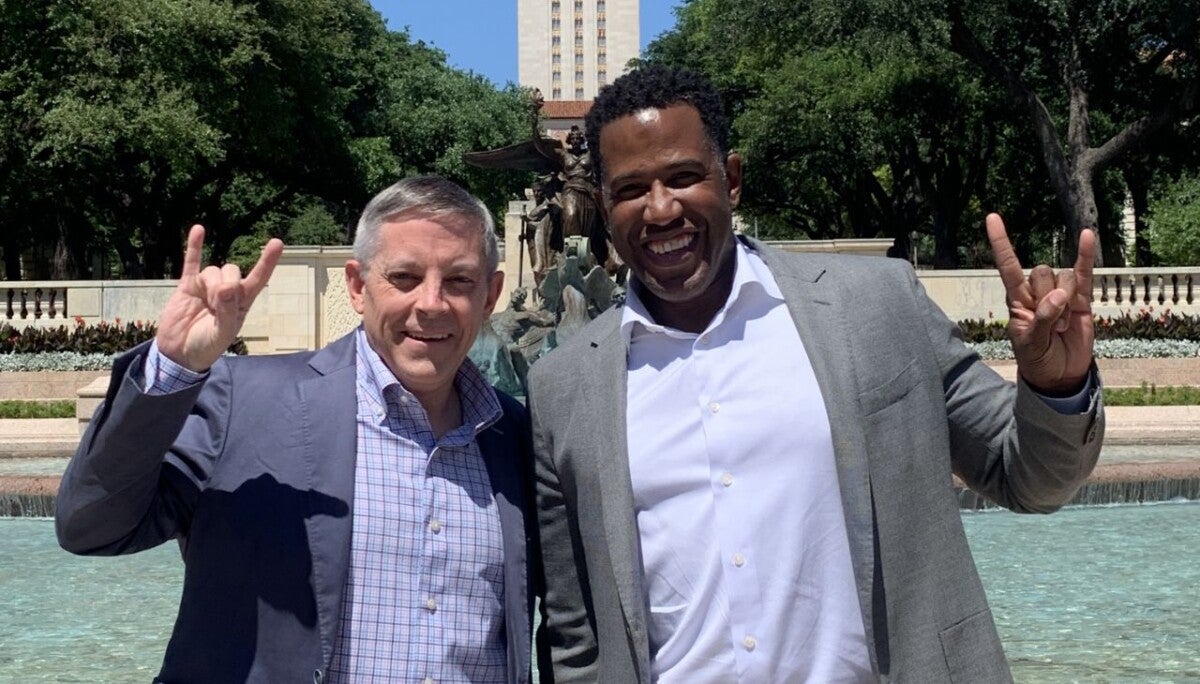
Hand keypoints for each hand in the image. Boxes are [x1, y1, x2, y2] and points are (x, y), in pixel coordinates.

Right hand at [156, 225, 283, 371]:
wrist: (178, 353)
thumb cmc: (206, 347)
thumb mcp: (221, 334)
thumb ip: (227, 312)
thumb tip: (228, 286)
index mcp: (241, 303)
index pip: (258, 279)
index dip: (267, 262)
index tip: (277, 242)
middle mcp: (227, 292)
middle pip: (232, 271)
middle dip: (224, 284)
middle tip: (215, 305)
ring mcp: (207, 287)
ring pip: (212, 269)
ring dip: (209, 283)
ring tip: (204, 303)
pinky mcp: (188, 286)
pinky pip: (192, 262)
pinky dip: (195, 246)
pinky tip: (198, 230)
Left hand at [987, 213, 1094, 394]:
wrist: (1060, 376)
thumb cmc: (1038, 359)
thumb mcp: (1032, 344)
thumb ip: (1043, 319)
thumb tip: (1060, 296)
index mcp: (1016, 300)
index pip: (1008, 266)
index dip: (1001, 243)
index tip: (992, 217)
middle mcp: (1037, 292)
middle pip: (1042, 272)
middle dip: (1048, 297)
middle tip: (1050, 326)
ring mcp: (1060, 294)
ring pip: (1064, 277)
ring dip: (1066, 302)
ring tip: (1063, 328)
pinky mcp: (1081, 300)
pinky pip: (1083, 272)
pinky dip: (1086, 254)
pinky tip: (1087, 234)